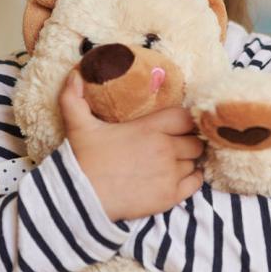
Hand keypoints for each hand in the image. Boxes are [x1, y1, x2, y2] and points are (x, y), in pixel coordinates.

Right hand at [60, 71, 204, 221]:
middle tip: (174, 144)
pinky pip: (195, 183)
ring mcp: (170, 174)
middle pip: (194, 141)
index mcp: (149, 128)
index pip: (185, 117)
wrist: (81, 198)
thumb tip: (75, 73)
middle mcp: (165, 149)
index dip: (184, 120)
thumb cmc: (83, 160)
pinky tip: (179, 177)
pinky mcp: (170, 196)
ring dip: (187, 161)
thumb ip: (74, 96)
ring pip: (194, 162)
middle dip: (187, 141)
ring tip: (172, 162)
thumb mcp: (77, 125)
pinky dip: (191, 179)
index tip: (177, 125)